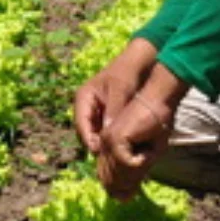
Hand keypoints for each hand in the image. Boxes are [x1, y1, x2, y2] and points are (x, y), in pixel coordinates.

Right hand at [73, 40, 157, 156]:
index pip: (81, 123)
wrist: (139, 63)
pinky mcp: (107, 115)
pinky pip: (106, 131)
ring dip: (104, 143)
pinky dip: (111, 139)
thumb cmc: (127, 73)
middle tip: (107, 157)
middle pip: (86, 132)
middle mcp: (87, 106)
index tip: (97, 150)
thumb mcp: (120, 91)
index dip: (87, 139)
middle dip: (95, 144)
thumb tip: (107, 134)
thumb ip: (113, 111)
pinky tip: (121, 147)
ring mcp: (97, 111)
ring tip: (114, 155)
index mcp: (83, 98)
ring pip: (96, 133)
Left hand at [94, 91, 172, 202]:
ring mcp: (107, 141)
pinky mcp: (115, 138)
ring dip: (135, 174)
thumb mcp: (146, 154)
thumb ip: (134, 172)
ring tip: (143, 167)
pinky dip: (141, 162)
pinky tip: (147, 153)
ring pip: (119, 173)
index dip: (115, 188)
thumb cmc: (156, 125)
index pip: (106, 173)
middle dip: (123, 186)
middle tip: (126, 195)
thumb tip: (122, 198)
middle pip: (110, 177)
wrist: (158, 103)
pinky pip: (127, 164)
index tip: (123, 198)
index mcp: (108, 145)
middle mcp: (104, 143)